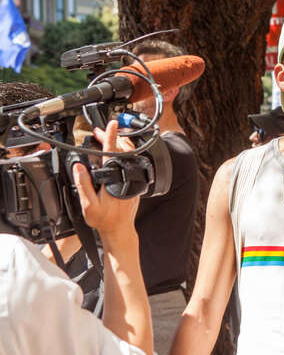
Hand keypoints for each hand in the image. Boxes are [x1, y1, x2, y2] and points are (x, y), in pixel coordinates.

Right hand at [73, 120, 138, 239]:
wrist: (120, 230)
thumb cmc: (105, 221)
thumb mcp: (88, 205)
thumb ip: (83, 185)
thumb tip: (78, 167)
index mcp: (114, 180)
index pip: (112, 153)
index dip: (111, 137)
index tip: (112, 123)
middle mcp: (126, 177)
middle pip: (121, 150)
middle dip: (111, 137)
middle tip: (98, 132)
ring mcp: (131, 179)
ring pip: (128, 155)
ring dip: (117, 144)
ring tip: (105, 138)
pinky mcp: (134, 182)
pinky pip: (130, 162)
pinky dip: (122, 154)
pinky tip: (114, 153)